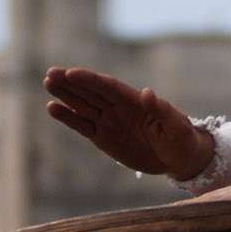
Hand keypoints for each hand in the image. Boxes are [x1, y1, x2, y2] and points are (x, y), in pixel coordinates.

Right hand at [44, 66, 213, 178]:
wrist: (180, 158)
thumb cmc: (182, 138)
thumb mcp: (177, 125)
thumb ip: (162, 110)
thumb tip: (148, 93)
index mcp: (135, 100)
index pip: (108, 87)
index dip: (90, 80)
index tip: (71, 73)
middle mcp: (118, 107)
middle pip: (91, 92)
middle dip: (71, 83)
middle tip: (50, 73)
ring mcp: (109, 121)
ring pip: (83, 105)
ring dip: (65, 95)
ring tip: (48, 83)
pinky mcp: (103, 138)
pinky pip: (82, 126)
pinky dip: (68, 117)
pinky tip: (52, 108)